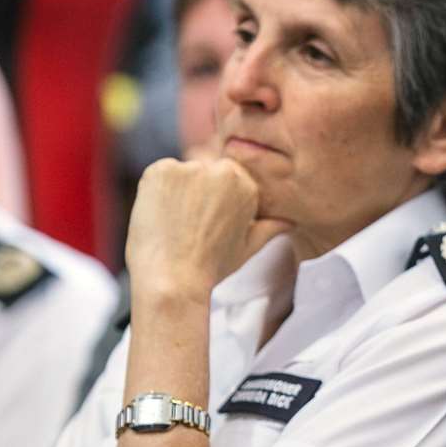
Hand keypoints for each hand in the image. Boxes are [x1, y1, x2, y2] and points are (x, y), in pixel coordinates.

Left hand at [125, 158, 290, 303]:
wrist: (173, 278)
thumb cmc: (212, 267)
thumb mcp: (249, 247)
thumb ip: (270, 228)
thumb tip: (289, 222)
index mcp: (247, 185)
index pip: (228, 179)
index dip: (216, 202)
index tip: (207, 224)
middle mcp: (222, 170)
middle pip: (206, 172)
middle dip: (198, 193)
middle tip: (189, 225)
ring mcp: (191, 167)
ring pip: (182, 173)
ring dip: (177, 191)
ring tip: (174, 223)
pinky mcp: (161, 169)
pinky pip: (159, 174)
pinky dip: (156, 190)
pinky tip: (160, 215)